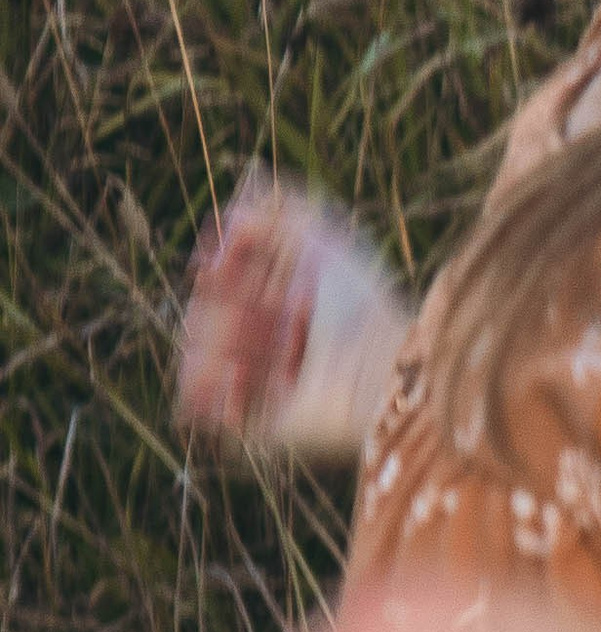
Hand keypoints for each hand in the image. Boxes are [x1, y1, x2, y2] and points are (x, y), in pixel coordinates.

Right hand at [177, 179, 414, 461]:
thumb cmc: (360, 302)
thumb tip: (231, 215)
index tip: (221, 260)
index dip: (218, 264)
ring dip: (222, 342)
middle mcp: (268, 336)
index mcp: (285, 295)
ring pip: (194, 352)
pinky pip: (196, 400)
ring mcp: (257, 378)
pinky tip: (243, 376)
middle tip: (276, 309)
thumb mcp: (324, 241)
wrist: (375, 370)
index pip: (223, 274)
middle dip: (225, 305)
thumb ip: (278, 212)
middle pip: (203, 311)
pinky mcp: (249, 418)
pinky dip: (211, 384)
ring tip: (276, 345)